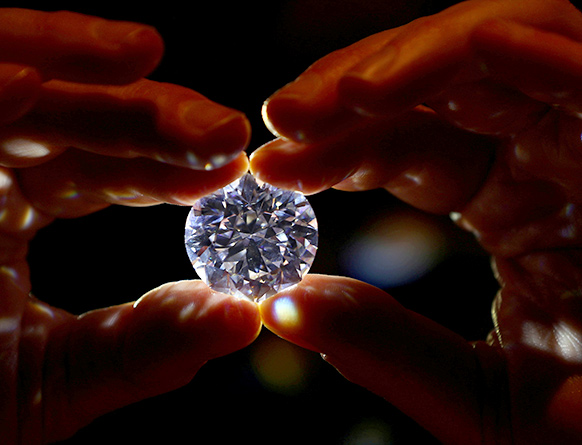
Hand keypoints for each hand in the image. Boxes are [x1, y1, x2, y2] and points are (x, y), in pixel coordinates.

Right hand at [0, 5, 259, 442]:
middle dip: (143, 110)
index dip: (167, 162)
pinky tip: (22, 87)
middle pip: (64, 108)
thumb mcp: (52, 383)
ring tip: (144, 54)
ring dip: (64, 53)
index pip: (103, 165)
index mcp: (11, 204)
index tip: (231, 167)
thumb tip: (245, 316)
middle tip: (221, 128)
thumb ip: (143, 347)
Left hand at [252, 0, 581, 442]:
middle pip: (433, 87)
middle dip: (351, 89)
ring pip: (492, 51)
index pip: (400, 146)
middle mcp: (539, 153)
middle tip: (283, 116)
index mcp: (504, 200)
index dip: (329, 149)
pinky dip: (531, 50)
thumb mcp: (478, 397)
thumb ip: (385, 348)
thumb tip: (283, 307)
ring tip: (344, 96)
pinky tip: (476, 47)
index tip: (267, 168)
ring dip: (413, 61)